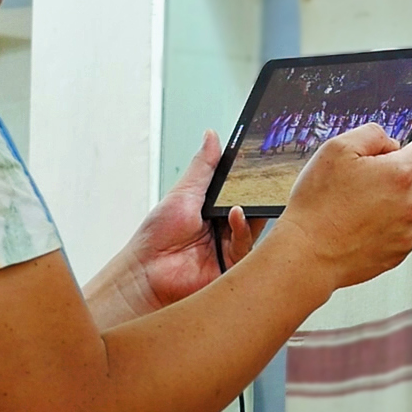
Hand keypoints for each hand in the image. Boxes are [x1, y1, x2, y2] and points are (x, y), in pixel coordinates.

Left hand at [123, 130, 264, 311]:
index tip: (263, 157)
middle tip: (266, 175)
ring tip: (243, 197)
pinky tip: (236, 215)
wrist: (145, 274)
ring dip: (251, 210)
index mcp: (215, 211)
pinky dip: (243, 229)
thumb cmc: (157, 237)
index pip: (241, 190)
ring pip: (255, 226)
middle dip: (258, 193)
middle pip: (253, 207)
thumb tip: (211, 136)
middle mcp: (226, 229)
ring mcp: (231, 249)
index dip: (252, 176)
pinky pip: (248, 246)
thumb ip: (204, 167)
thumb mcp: (183, 193)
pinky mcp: (234, 267)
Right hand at [273, 123, 411, 292]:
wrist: (308, 253)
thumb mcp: (337, 149)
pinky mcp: (400, 252)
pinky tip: (385, 214)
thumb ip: (371, 135)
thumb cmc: (318, 204)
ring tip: (394, 192)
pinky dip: (410, 218)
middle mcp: (411, 203)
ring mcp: (408, 231)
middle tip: (409, 163)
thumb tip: (391, 143)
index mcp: (399, 174)